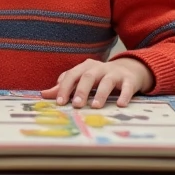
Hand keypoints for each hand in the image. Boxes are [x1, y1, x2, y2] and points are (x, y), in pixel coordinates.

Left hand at [40, 57, 154, 107]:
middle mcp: (99, 68)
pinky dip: (124, 95)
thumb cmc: (100, 77)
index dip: (65, 88)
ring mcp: (115, 73)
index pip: (72, 75)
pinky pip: (127, 87)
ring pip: (107, 81)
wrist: (129, 70)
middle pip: (88, 77)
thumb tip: (44, 94)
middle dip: (81, 90)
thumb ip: (65, 87)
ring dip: (101, 94)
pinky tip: (121, 105)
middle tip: (76, 105)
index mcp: (85, 67)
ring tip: (95, 106)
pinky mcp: (129, 80)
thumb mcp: (82, 80)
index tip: (60, 102)